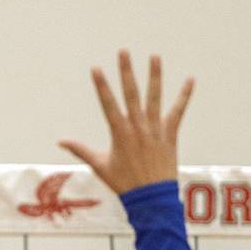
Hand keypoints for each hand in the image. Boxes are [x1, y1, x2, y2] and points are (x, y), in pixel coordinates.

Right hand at [60, 51, 193, 194]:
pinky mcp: (170, 134)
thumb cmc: (123, 183)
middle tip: (124, 52)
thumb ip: (81, 150)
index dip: (101, 86)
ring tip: (155, 56)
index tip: (96, 69)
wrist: (150, 197)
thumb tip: (61, 141)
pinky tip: (190, 80)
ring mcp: (155, 129)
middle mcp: (138, 127)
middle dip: (126, 72)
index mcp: (120, 133)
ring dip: (155, 76)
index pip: (108, 104)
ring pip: (155, 97)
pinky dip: (184, 96)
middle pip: (131, 94)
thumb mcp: (100, 166)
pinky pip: (178, 111)